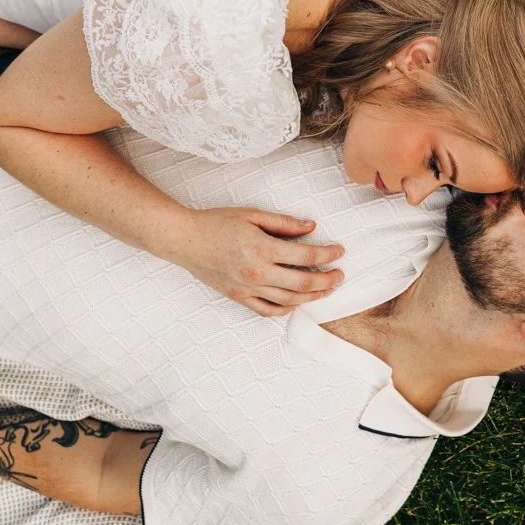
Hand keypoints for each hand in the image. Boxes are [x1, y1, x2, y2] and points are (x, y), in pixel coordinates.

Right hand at [172, 206, 344, 315]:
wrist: (184, 240)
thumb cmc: (216, 223)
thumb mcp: (253, 215)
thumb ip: (284, 223)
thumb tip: (312, 227)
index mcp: (262, 249)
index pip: (306, 257)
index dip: (328, 255)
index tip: (339, 251)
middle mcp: (257, 272)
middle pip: (303, 284)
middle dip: (327, 281)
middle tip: (340, 275)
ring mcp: (247, 288)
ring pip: (288, 301)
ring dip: (312, 297)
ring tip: (326, 290)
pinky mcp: (238, 297)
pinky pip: (267, 310)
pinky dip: (285, 309)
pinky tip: (296, 303)